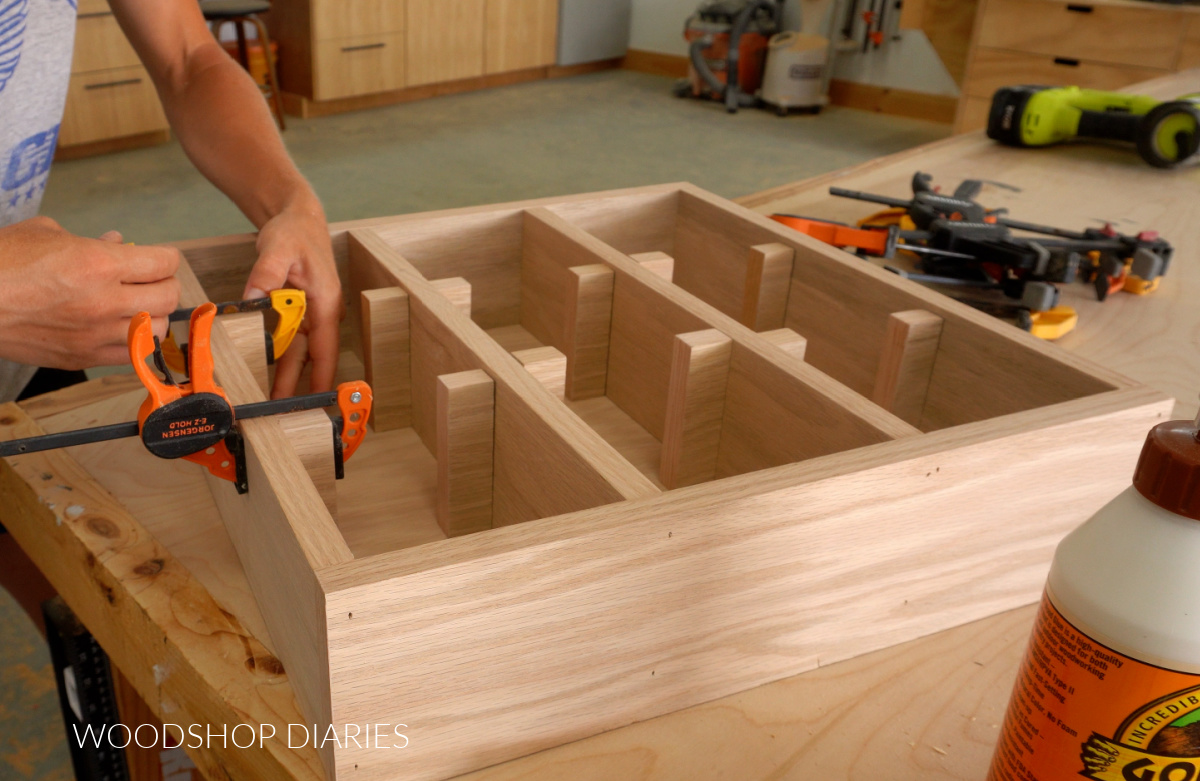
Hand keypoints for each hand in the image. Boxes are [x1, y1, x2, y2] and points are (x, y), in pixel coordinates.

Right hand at [0, 218, 180, 368]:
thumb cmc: (0, 261)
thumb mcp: (46, 234)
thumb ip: (90, 241)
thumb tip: (118, 242)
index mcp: (98, 264)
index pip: (163, 263)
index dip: (166, 258)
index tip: (160, 258)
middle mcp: (104, 302)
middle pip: (168, 298)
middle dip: (166, 285)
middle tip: (154, 281)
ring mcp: (94, 334)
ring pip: (155, 330)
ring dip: (152, 316)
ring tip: (139, 306)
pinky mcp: (81, 358)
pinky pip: (130, 356)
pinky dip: (134, 342)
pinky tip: (123, 330)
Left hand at [241, 199, 340, 397]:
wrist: (298, 217)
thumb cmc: (295, 232)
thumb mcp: (279, 248)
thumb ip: (266, 275)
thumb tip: (252, 300)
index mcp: (324, 304)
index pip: (326, 350)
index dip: (321, 378)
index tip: (316, 403)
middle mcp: (320, 314)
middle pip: (309, 358)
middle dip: (297, 386)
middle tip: (281, 413)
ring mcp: (309, 314)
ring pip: (297, 353)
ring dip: (285, 376)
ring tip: (270, 401)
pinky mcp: (296, 312)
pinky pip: (287, 340)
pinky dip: (276, 357)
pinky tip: (262, 372)